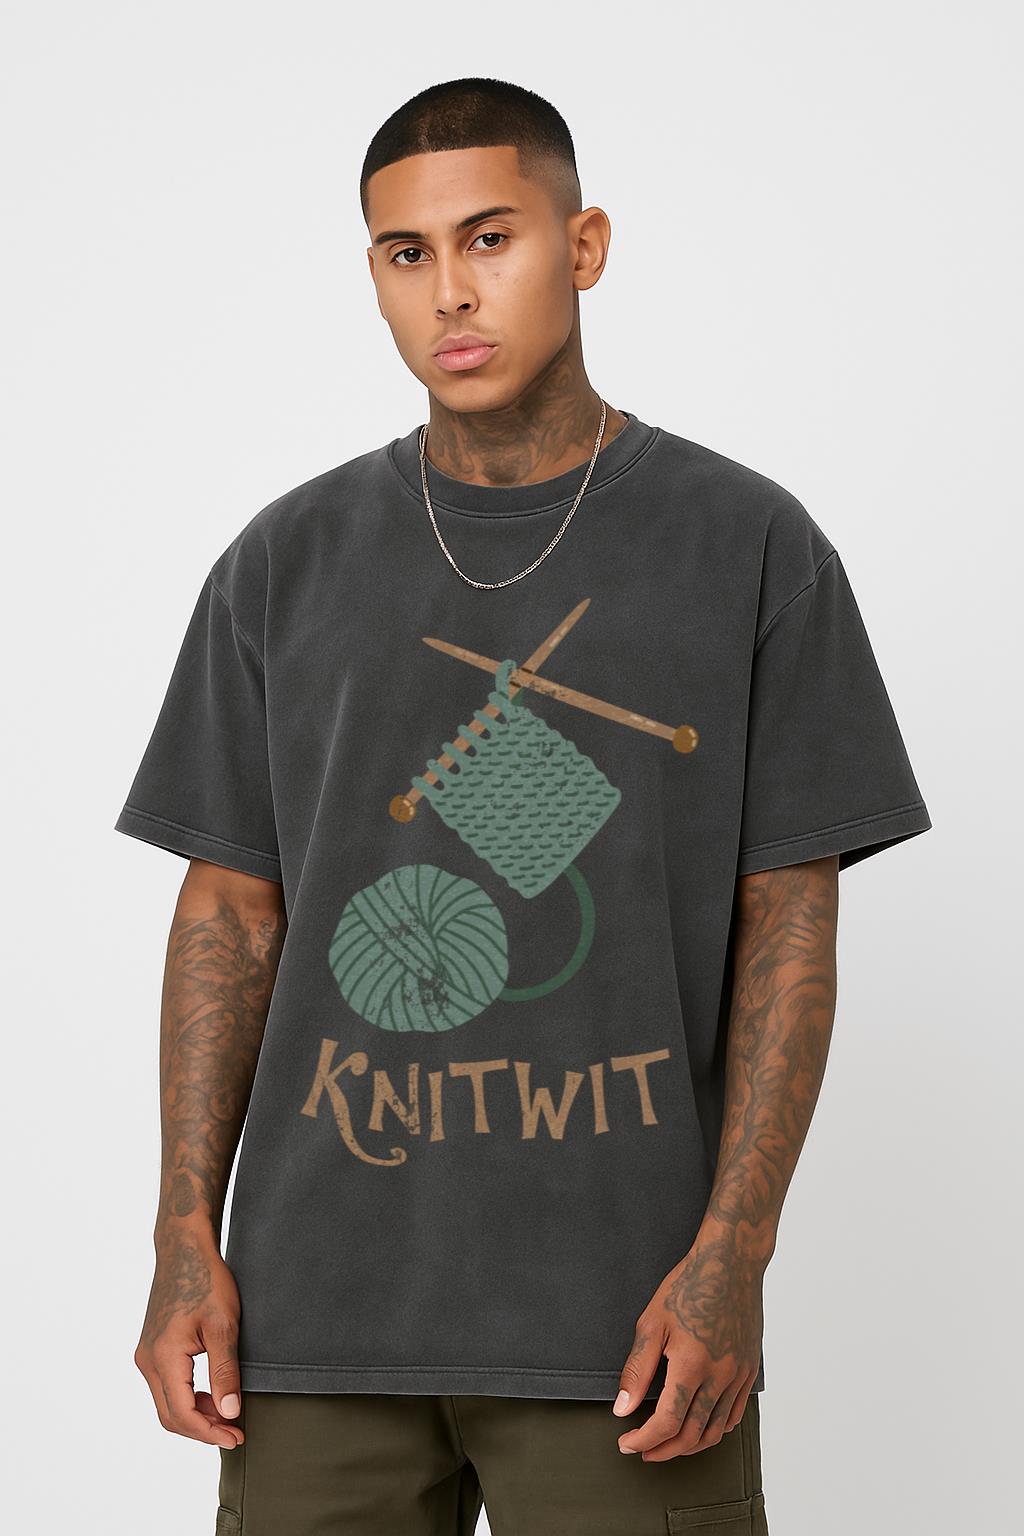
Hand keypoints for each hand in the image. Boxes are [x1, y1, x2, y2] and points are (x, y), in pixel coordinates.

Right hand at [134, 1220, 244, 1448]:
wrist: (184, 1250)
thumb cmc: (207, 1280)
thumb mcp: (224, 1325)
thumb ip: (225, 1371)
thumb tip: (228, 1413)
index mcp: (163, 1357)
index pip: (182, 1414)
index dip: (209, 1432)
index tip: (237, 1437)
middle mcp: (147, 1360)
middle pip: (170, 1415)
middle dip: (202, 1430)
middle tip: (235, 1433)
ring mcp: (147, 1354)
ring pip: (167, 1403)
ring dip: (196, 1415)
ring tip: (228, 1416)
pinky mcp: (152, 1348)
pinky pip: (166, 1386)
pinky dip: (188, 1398)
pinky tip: (212, 1396)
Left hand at [611, 1222, 766, 1459]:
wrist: (731, 1262)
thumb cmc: (688, 1285)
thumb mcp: (652, 1322)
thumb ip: (637, 1370)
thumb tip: (623, 1409)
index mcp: (691, 1364)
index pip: (668, 1423)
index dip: (644, 1439)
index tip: (626, 1442)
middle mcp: (720, 1376)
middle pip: (692, 1435)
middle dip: (664, 1450)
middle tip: (643, 1450)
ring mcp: (738, 1375)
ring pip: (716, 1431)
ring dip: (690, 1446)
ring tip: (668, 1444)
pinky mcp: (749, 1370)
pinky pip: (734, 1415)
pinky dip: (715, 1430)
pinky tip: (699, 1427)